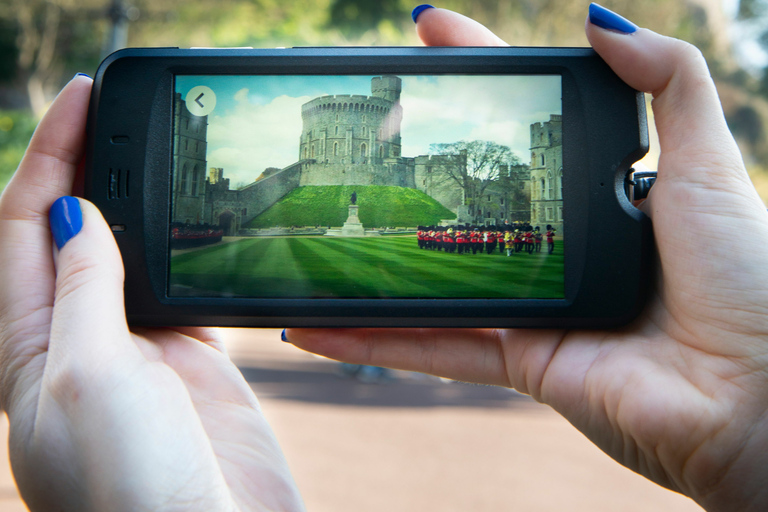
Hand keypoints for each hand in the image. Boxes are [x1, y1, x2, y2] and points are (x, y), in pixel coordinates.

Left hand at [0, 77, 302, 510]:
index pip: (23, 225)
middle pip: (72, 230)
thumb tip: (77, 213)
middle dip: (85, 165)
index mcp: (27, 343)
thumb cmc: (128, 486)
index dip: (48, 156)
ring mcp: (136, 349)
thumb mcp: (88, 373)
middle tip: (113, 108)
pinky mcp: (189, 360)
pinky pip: (180, 286)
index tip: (80, 100)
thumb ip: (83, 289)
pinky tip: (198, 222)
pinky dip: (185, 247)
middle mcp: (76, 341)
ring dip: (136, 200)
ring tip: (154, 149)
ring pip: (129, 254)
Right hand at [285, 6, 767, 510]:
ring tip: (313, 239)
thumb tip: (598, 19)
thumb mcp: (706, 163)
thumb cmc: (745, 276)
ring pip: (433, 285)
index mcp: (596, 199)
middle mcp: (558, 250)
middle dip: (406, 168)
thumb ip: (667, 82)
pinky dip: (373, 342)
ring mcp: (533, 308)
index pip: (521, 125)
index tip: (428, 34)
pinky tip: (315, 328)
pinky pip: (435, 349)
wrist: (754, 395)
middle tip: (349, 134)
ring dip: (369, 269)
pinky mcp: (521, 362)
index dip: (477, 76)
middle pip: (463, 202)